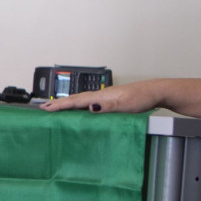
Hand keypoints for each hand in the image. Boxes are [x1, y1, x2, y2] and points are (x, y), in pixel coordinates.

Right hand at [38, 80, 161, 113]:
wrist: (155, 92)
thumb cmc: (142, 98)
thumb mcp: (125, 105)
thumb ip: (108, 106)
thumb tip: (90, 107)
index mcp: (101, 96)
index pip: (76, 101)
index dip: (61, 105)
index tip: (47, 109)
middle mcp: (101, 95)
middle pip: (75, 99)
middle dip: (59, 103)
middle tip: (44, 107)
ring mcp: (105, 97)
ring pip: (81, 99)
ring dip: (67, 103)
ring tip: (56, 106)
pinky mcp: (110, 100)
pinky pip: (88, 101)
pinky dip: (79, 104)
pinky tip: (80, 107)